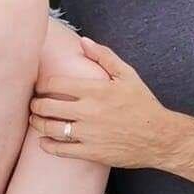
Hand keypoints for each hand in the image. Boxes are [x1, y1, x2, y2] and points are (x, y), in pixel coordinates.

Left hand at [28, 37, 170, 168]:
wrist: (160, 137)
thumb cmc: (143, 103)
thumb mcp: (127, 75)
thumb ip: (104, 56)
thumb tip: (83, 41)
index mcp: (95, 89)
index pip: (55, 83)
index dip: (43, 84)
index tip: (40, 86)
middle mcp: (89, 111)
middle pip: (48, 106)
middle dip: (36, 104)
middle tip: (34, 103)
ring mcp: (89, 133)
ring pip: (51, 128)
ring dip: (37, 123)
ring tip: (35, 120)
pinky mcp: (91, 152)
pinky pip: (61, 150)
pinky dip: (47, 146)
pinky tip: (42, 142)